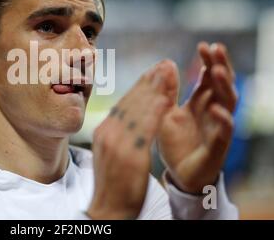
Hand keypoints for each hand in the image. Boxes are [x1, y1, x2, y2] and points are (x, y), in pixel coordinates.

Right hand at [87, 60, 175, 218]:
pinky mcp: (130, 155)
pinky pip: (145, 129)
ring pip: (138, 110)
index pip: (125, 103)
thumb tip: (124, 117)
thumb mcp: (109, 152)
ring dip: (154, 89)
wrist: (106, 210)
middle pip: (132, 101)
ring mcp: (118, 143)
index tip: (154, 71)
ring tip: (168, 71)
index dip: (141, 85)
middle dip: (150, 81)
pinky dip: (155, 111)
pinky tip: (166, 99)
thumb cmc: (112, 183)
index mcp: (105, 131)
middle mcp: (109, 132)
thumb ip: (117, 132)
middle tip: (164, 63)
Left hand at [157, 42, 237, 193]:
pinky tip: (216, 109)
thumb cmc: (174, 142)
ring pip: (228, 103)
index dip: (208, 61)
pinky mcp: (217, 147)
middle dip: (220, 66)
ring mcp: (217, 128)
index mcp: (200, 102)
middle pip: (222, 85)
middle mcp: (213, 111)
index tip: (204, 45)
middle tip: (217, 48)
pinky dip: (222, 120)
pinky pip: (224, 132)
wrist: (177, 173)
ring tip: (217, 71)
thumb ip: (166, 92)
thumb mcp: (165, 111)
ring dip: (224, 87)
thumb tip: (166, 63)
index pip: (208, 77)